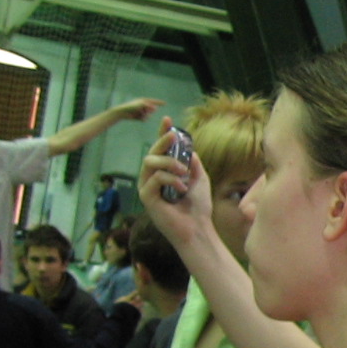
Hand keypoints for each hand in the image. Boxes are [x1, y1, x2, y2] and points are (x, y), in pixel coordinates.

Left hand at [113, 97, 163, 122]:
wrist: (122, 112)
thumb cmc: (131, 106)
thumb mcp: (141, 104)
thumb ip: (149, 106)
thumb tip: (156, 109)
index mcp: (143, 101)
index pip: (153, 101)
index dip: (159, 102)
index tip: (165, 103)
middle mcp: (143, 106)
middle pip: (151, 110)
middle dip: (148, 110)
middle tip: (141, 110)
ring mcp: (141, 111)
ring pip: (148, 115)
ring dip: (144, 115)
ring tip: (138, 114)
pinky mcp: (139, 117)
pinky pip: (144, 119)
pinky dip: (142, 118)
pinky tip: (136, 117)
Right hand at [139, 121, 215, 250]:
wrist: (198, 228)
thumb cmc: (198, 207)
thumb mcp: (199, 179)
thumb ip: (193, 163)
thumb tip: (189, 148)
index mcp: (164, 172)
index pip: (160, 150)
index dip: (163, 133)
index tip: (167, 119)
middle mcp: (152, 178)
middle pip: (152, 152)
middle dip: (163, 141)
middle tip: (174, 136)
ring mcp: (147, 187)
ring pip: (150, 162)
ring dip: (169, 163)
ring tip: (185, 173)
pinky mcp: (146, 197)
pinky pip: (154, 179)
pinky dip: (170, 180)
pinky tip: (182, 188)